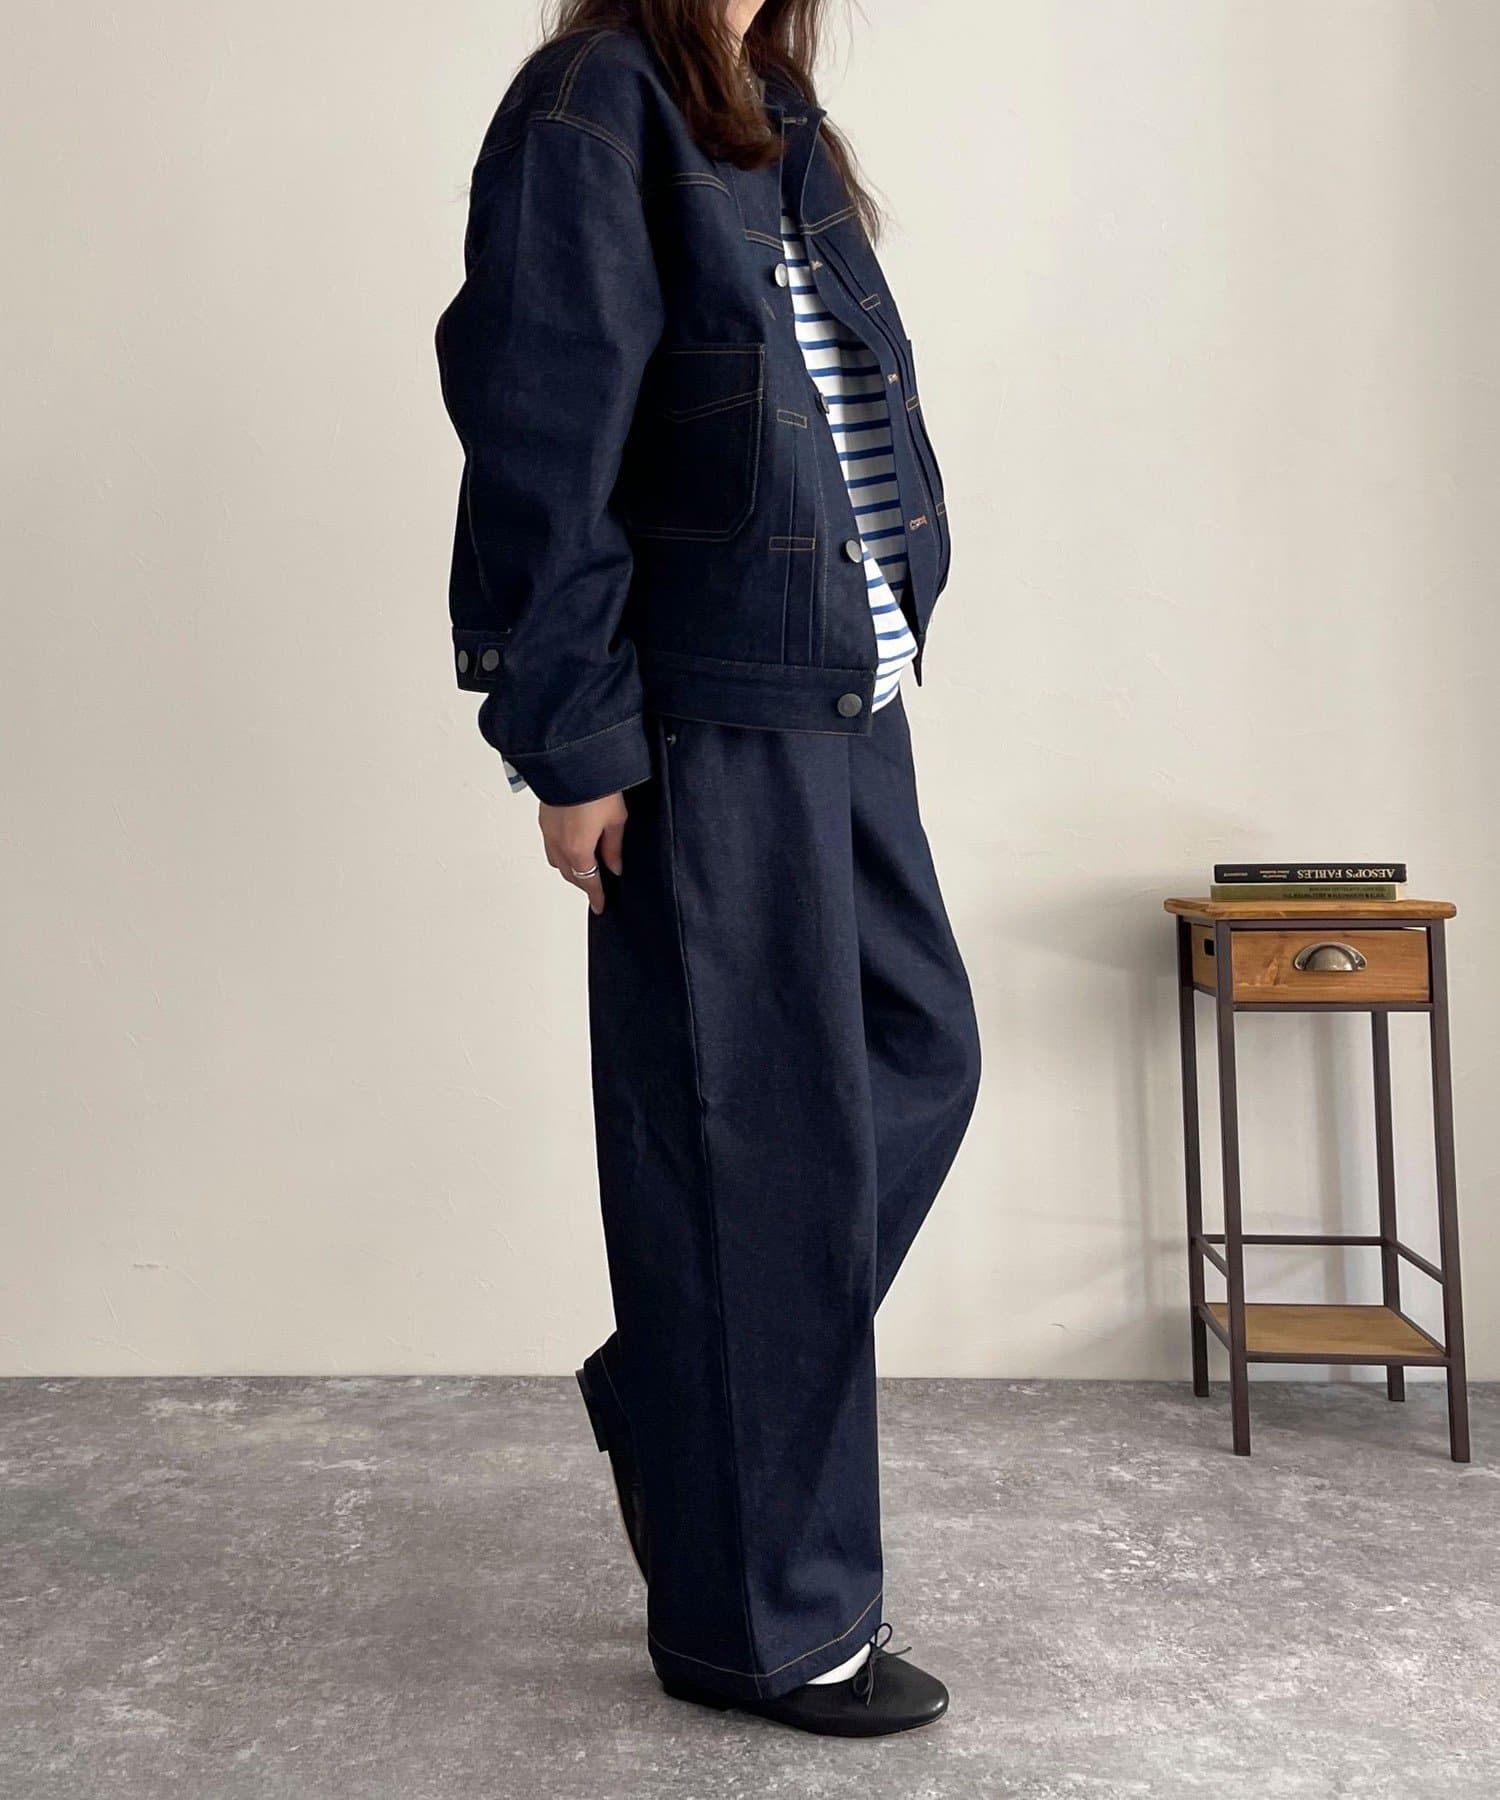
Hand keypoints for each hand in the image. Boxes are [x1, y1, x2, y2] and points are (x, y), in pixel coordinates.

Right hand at [539, 793, 626, 914]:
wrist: (570, 761)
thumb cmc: (595, 787)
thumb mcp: (616, 819)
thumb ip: (614, 847)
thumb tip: (615, 867)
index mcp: (578, 850)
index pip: (588, 882)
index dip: (596, 896)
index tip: (600, 905)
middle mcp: (559, 845)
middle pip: (570, 874)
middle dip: (583, 883)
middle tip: (596, 887)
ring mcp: (548, 832)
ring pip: (557, 862)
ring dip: (570, 869)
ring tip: (585, 867)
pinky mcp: (544, 819)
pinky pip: (550, 846)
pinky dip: (560, 854)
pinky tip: (571, 846)